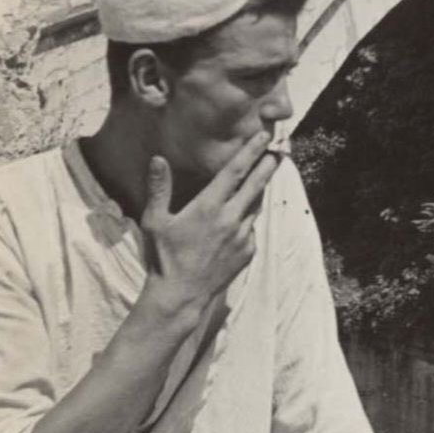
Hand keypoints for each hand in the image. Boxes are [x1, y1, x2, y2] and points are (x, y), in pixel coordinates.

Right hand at [140, 132, 279, 319]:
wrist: (181, 295)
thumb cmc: (164, 257)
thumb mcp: (155, 221)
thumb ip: (159, 188)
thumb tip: (158, 159)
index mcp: (209, 207)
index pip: (234, 172)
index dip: (250, 152)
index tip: (262, 137)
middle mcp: (230, 219)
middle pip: (256, 185)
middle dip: (268, 165)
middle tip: (278, 151)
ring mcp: (242, 237)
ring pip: (256, 206)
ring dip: (260, 191)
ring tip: (263, 177)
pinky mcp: (248, 252)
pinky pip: (251, 229)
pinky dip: (248, 220)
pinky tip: (241, 218)